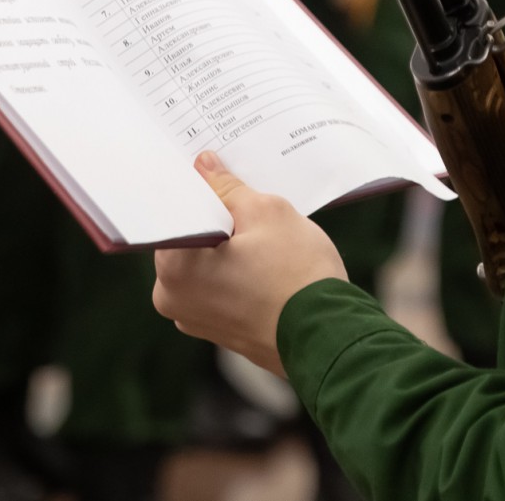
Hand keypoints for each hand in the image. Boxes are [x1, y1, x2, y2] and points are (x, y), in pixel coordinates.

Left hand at [152, 152, 346, 377]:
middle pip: (191, 236)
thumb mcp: (266, 213)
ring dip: (228, 243)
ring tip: (263, 232)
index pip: (177, 210)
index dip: (199, 185)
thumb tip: (205, 167)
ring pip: (206, 262)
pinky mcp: (219, 331)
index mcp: (174, 268)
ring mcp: (195, 319)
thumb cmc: (297, 276)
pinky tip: (265, 259)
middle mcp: (173, 298)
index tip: (215, 169)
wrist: (330, 337)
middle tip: (246, 197)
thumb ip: (228, 188)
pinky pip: (219, 286)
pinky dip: (236, 269)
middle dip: (215, 215)